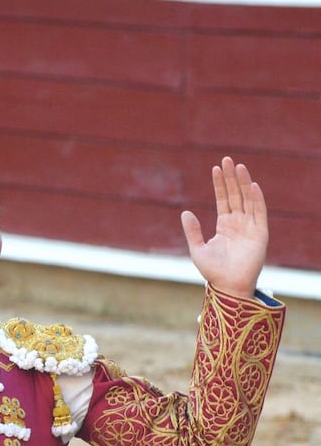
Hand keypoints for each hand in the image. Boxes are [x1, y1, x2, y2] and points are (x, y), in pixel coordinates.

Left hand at [180, 156, 267, 298]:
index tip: (215, 168)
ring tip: (238, 166)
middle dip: (230, 178)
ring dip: (243, 183)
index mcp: (224, 225)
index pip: (222, 199)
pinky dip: (256, 199)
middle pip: (235, 195)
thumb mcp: (198, 249)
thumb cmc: (212, 271)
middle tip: (226, 159)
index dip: (219, 184)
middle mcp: (238, 223)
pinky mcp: (260, 234)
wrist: (228, 285)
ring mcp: (250, 227)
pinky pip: (259, 213)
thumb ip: (192, 231)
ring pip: (247, 199)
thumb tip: (185, 212)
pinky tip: (252, 185)